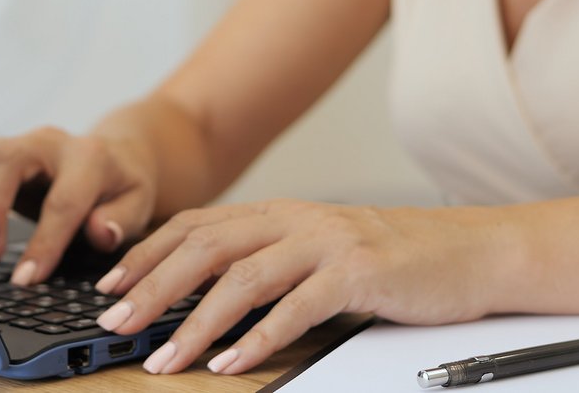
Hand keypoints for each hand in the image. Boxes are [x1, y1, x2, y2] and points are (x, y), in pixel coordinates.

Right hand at [0, 126, 157, 285]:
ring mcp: (19, 141)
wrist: (113, 156)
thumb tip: (100, 232)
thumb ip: (121, 220)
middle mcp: (49, 142)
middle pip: (6, 161)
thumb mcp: (138, 204)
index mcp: (90, 157)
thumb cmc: (122, 187)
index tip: (27, 279)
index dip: (44, 242)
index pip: (62, 199)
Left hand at [91, 199, 518, 373]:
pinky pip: (297, 307)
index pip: (198, 226)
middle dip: (152, 286)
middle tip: (116, 322)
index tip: (108, 285)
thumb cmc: (390, 257)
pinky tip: (231, 365)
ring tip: (164, 358)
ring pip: (243, 279)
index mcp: (280, 213)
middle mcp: (296, 220)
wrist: (470, 251)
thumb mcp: (319, 249)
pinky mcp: (359, 273)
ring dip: (197, 322)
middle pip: (207, 248)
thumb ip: (270, 260)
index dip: (148, 253)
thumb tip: (206, 294)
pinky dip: (259, 339)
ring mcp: (327, 243)